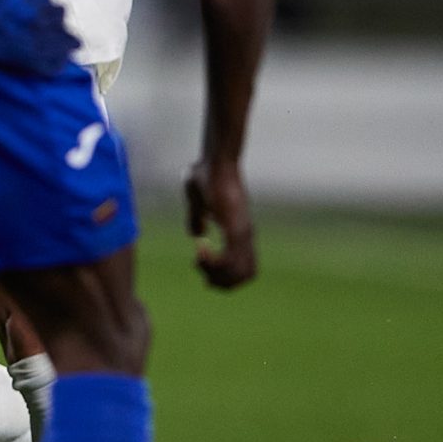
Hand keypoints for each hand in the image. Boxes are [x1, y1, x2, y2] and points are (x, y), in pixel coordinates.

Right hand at [183, 156, 255, 289]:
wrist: (217, 159)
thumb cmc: (206, 174)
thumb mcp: (197, 201)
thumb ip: (197, 218)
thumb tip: (198, 235)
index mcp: (239, 230)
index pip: (244, 267)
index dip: (225, 275)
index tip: (202, 265)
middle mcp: (245, 234)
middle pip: (245, 276)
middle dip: (221, 282)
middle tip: (201, 270)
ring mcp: (241, 232)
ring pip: (239, 272)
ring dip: (217, 276)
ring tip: (200, 262)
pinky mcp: (234, 227)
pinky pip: (230, 259)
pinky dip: (214, 264)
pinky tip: (200, 253)